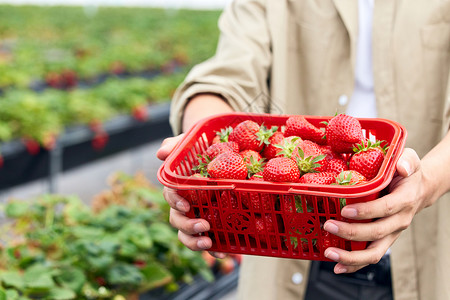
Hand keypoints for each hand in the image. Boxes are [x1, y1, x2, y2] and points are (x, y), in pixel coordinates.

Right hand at [157, 135, 225, 258]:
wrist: (215, 153)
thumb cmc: (198, 148)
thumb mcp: (188, 142)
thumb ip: (175, 145)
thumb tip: (161, 154)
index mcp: (178, 187)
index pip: (170, 196)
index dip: (175, 202)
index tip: (186, 206)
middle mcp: (183, 205)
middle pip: (177, 220)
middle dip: (188, 226)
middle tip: (204, 226)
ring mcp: (195, 216)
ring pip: (187, 234)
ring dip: (195, 242)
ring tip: (209, 243)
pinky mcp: (210, 224)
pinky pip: (206, 240)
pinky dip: (213, 249)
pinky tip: (223, 252)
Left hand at [322, 148, 424, 273]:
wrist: (418, 190)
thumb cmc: (407, 173)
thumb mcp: (410, 159)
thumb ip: (406, 160)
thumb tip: (401, 166)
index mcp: (404, 200)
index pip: (385, 209)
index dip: (365, 211)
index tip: (344, 210)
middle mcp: (399, 221)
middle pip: (375, 233)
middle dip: (350, 232)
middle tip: (328, 225)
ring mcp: (391, 233)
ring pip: (374, 252)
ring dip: (351, 256)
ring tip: (330, 253)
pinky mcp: (383, 240)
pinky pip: (370, 256)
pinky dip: (354, 265)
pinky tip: (337, 267)